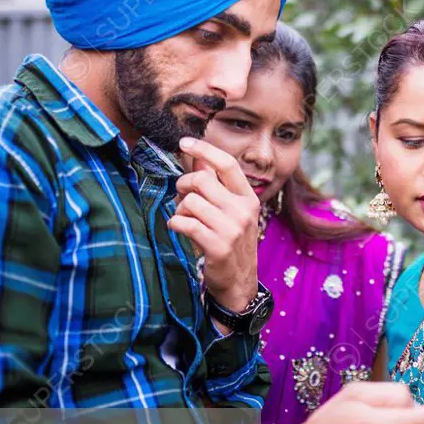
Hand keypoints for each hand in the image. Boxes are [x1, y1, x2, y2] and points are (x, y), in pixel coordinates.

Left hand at [168, 137, 258, 312]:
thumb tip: (197, 158)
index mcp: (248, 198)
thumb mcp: (230, 212)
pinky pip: (184, 223)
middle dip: (184, 185)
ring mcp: (232, 229)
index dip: (204, 149)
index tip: (184, 142)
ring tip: (184, 218)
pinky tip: (179, 228)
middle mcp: (243, 210)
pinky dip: (175, 223)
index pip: (227, 164)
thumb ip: (216, 186)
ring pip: (190, 202)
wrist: (239, 281)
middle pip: (202, 179)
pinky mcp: (217, 246)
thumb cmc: (231, 242)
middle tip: (182, 196)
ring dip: (179, 209)